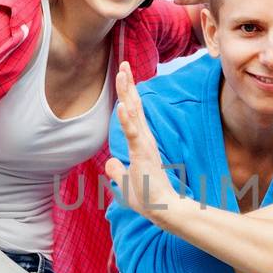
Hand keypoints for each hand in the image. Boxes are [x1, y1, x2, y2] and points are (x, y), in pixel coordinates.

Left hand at [104, 62, 173, 220]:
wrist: (162, 209)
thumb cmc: (148, 197)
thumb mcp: (125, 183)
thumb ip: (118, 171)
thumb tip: (110, 164)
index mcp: (141, 142)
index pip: (133, 113)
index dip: (128, 93)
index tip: (123, 74)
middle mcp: (144, 139)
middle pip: (134, 106)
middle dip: (128, 84)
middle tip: (123, 63)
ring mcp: (144, 144)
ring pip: (133, 113)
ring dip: (127, 93)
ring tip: (122, 73)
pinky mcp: (143, 153)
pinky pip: (133, 133)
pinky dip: (126, 119)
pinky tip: (121, 105)